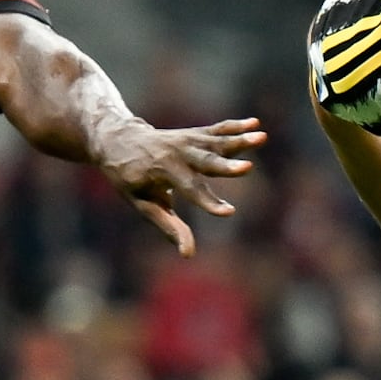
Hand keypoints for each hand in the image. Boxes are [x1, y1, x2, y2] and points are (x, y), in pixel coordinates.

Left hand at [94, 114, 263, 254]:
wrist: (118, 139)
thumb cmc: (129, 178)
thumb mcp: (143, 204)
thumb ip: (169, 227)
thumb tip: (189, 254)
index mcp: (161, 171)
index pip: (189, 189)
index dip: (208, 202)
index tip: (228, 212)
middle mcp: (175, 153)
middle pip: (205, 161)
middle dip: (226, 167)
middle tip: (247, 169)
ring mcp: (186, 140)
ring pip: (216, 142)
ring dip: (240, 140)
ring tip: (262, 137)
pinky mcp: (194, 134)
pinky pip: (217, 130)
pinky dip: (236, 127)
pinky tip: (255, 125)